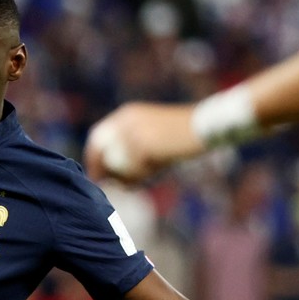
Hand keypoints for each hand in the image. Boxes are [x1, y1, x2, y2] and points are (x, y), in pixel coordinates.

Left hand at [85, 103, 204, 182]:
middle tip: (105, 185)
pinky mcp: (142, 146)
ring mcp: (132, 132)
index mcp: (126, 114)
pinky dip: (141, 177)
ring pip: (117, 165)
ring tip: (144, 177)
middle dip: (99, 171)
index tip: (96, 174)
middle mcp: (124, 120)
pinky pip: (132, 170)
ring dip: (127, 177)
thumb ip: (131, 151)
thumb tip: (114, 176)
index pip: (97, 136)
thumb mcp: (152, 138)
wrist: (204, 125)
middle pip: (99, 151)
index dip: (93, 157)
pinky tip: (155, 172)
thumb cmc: (182, 136)